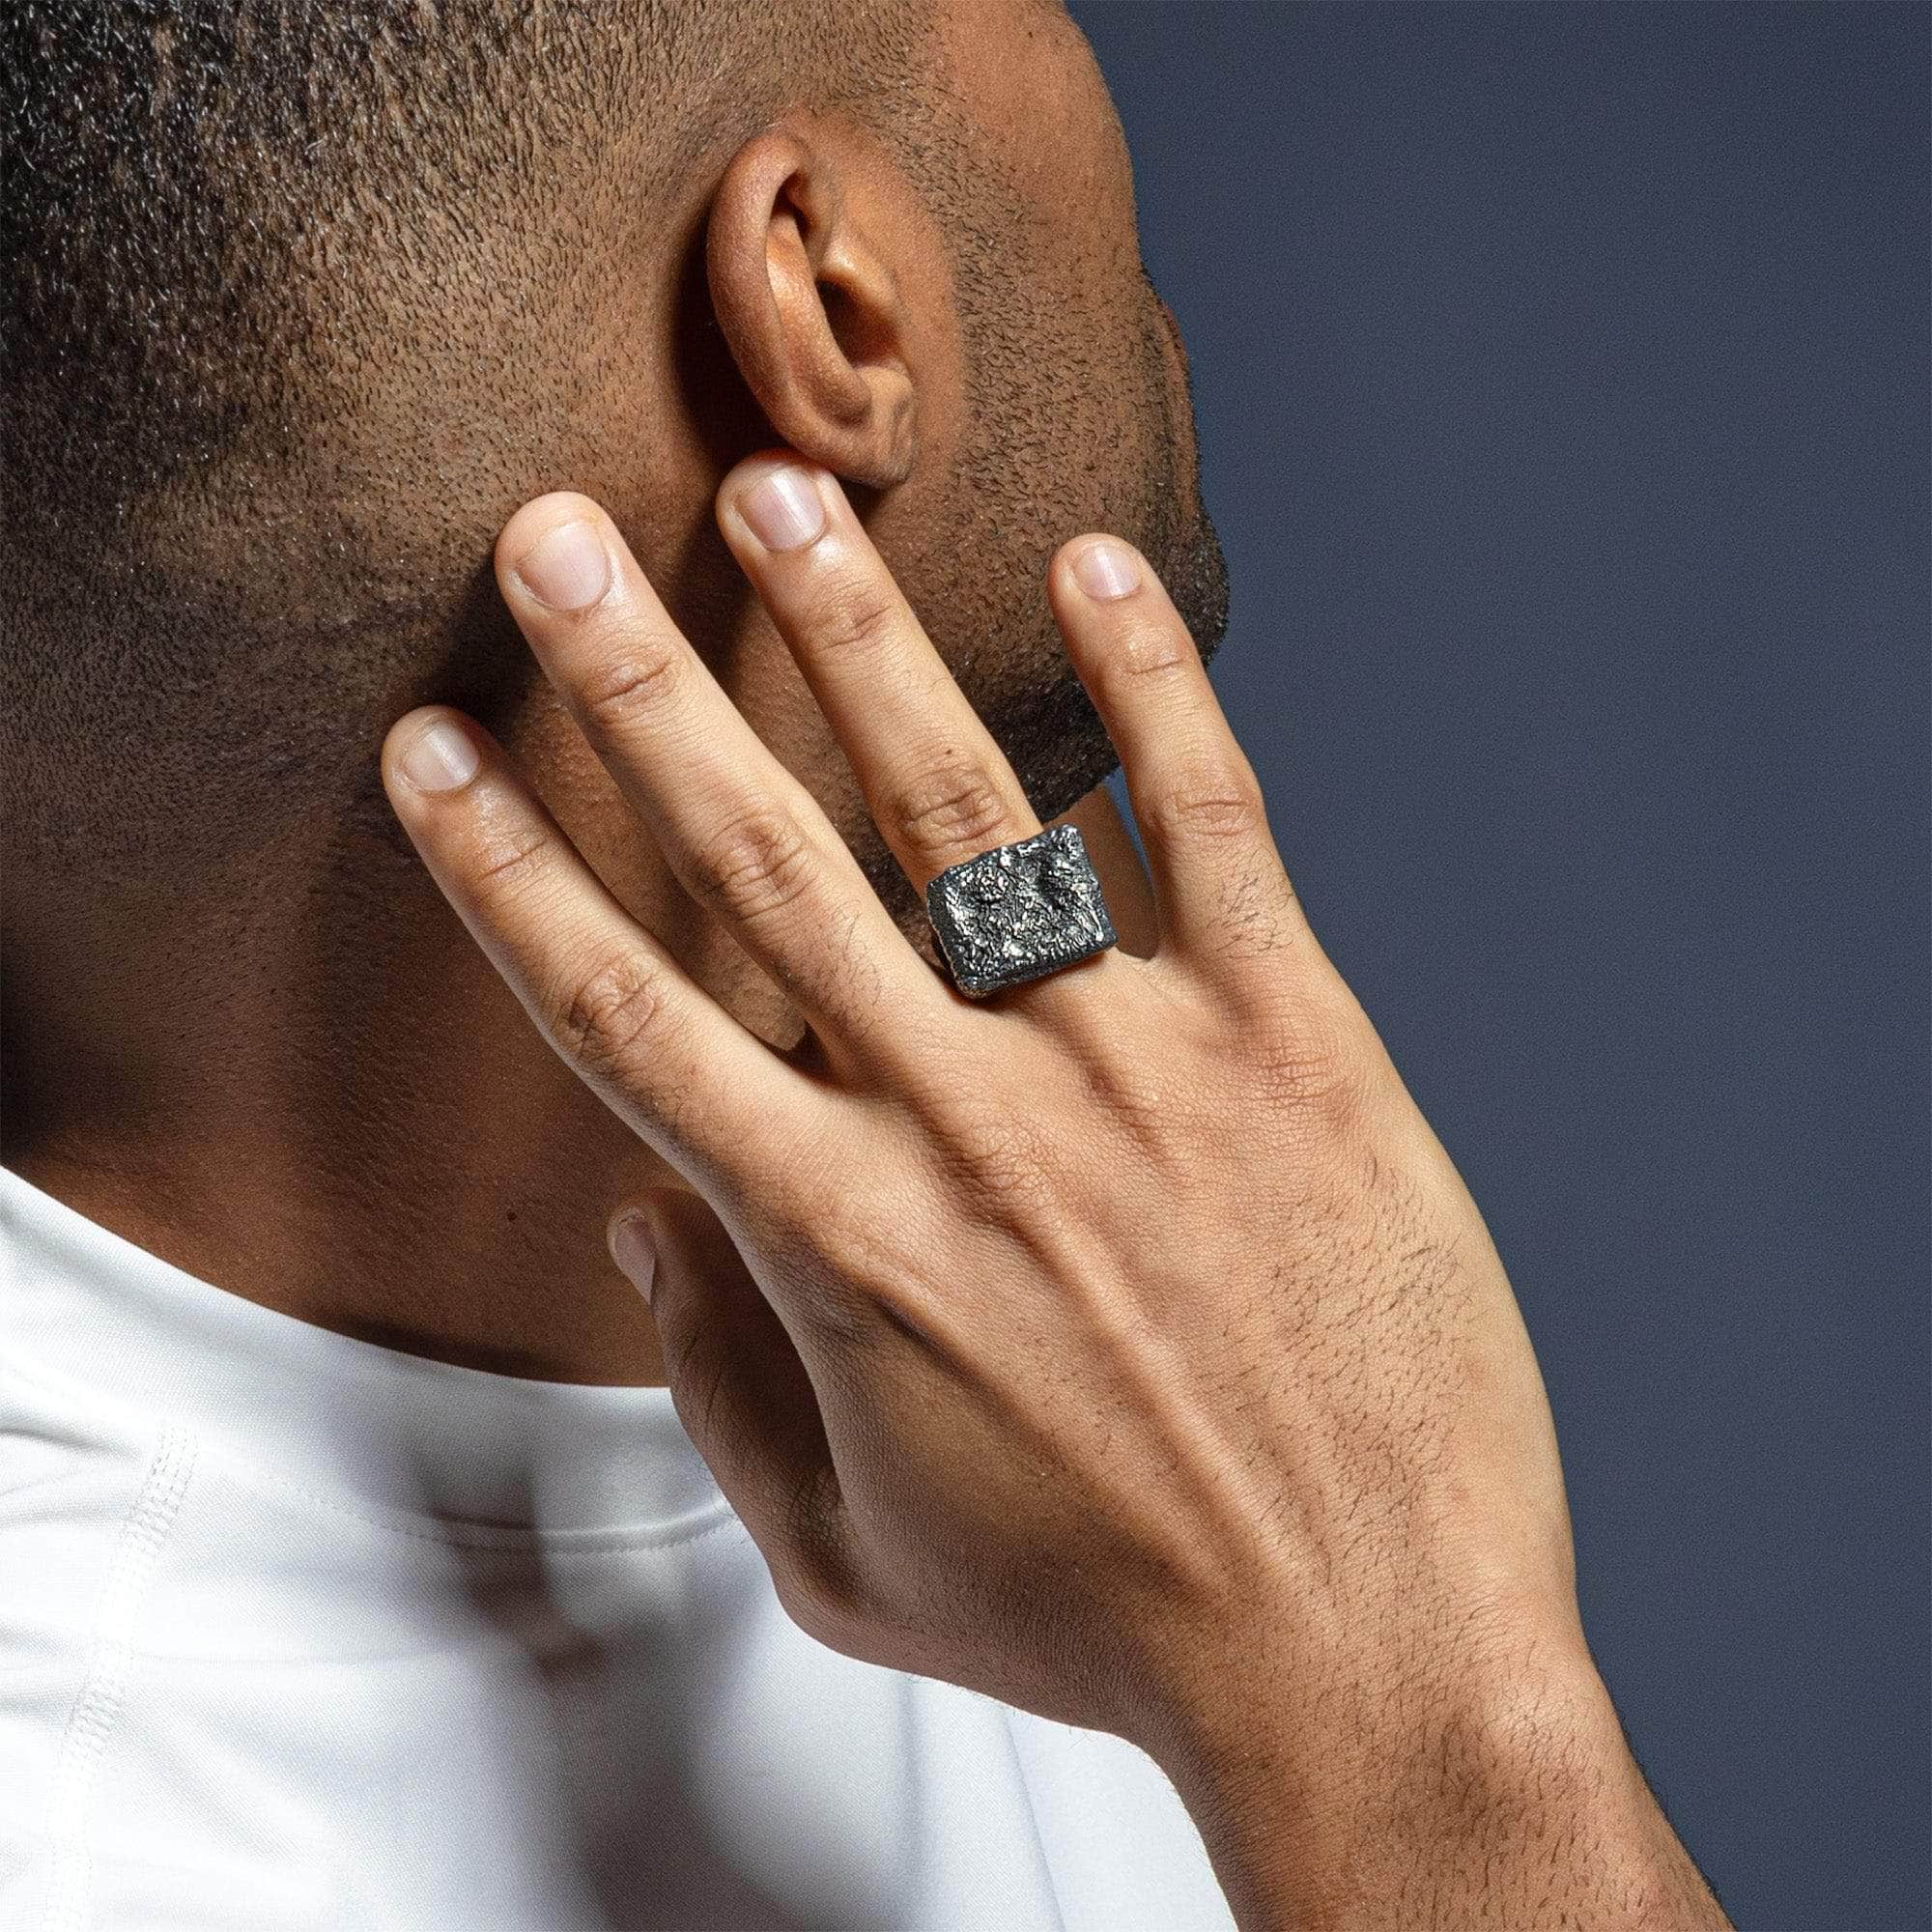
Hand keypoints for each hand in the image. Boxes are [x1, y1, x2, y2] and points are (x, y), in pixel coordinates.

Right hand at [379, 455, 1717, 1925]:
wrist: (1365, 1656)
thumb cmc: (1099, 1620)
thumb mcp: (848, 1558)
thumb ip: (716, 1384)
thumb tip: (637, 1221)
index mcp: (836, 1241)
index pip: (622, 1013)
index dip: (507, 869)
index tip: (431, 748)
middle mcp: (965, 1123)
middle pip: (762, 863)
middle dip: (636, 684)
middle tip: (553, 536)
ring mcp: (1137, 1068)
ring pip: (969, 805)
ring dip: (859, 640)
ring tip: (782, 495)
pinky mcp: (1297, 1045)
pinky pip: (1219, 829)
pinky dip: (1159, 687)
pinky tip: (1101, 563)